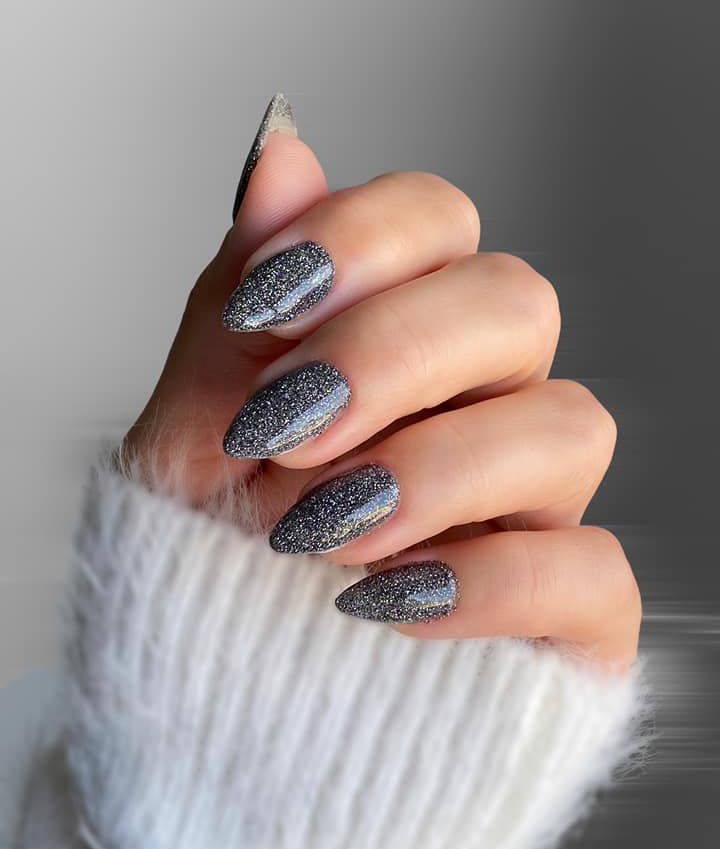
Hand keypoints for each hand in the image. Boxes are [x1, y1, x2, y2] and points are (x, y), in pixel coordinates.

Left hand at [124, 128, 640, 668]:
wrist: (222, 696)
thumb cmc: (213, 554)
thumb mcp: (192, 428)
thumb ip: (239, 304)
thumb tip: (280, 152)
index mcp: (404, 336)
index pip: (437, 220)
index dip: (360, 239)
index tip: (260, 309)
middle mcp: (489, 402)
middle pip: (516, 303)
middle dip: (391, 356)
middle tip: (284, 431)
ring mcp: (537, 505)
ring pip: (571, 427)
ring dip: (434, 469)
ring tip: (317, 532)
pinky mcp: (567, 611)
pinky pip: (590, 570)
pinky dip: (484, 580)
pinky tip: (382, 605)